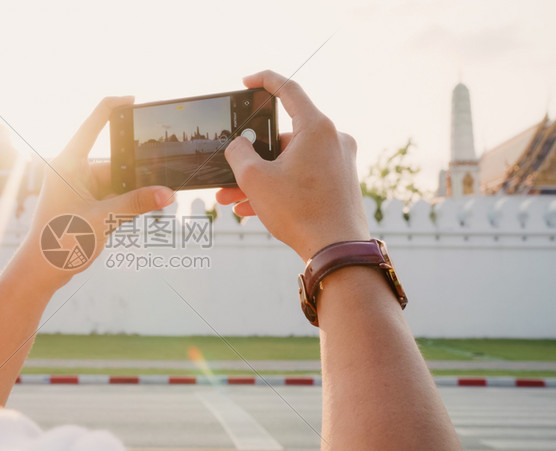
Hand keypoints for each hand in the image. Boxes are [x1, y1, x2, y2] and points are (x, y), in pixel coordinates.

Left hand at [14, 96, 173, 288]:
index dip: (113, 107)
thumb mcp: (103, 220)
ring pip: (116, 180)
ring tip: (143, 204)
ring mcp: (77, 186)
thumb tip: (167, 193)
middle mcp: (71, 170)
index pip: (93, 124)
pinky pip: (112, 195)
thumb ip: (137, 204)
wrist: (41, 271)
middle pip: (114, 160)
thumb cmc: (59, 242)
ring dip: (131, 192)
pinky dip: (125, 202)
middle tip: (158, 182)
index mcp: (67, 162)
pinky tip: (135, 213)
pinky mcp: (83, 202)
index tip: (133, 99)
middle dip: (136, 172)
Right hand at [217, 70, 368, 261]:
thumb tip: (239, 145)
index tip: (247, 82)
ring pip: (289, 161)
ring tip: (233, 197)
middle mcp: (333, 139)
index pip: (289, 89)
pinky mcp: (340, 182)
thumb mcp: (255, 179)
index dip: (264, 81)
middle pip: (283, 136)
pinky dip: (279, 187)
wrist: (337, 250)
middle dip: (251, 156)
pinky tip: (252, 208)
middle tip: (228, 169)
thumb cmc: (300, 213)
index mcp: (316, 128)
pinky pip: (302, 176)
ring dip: (261, 177)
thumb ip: (239, 153)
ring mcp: (339, 162)